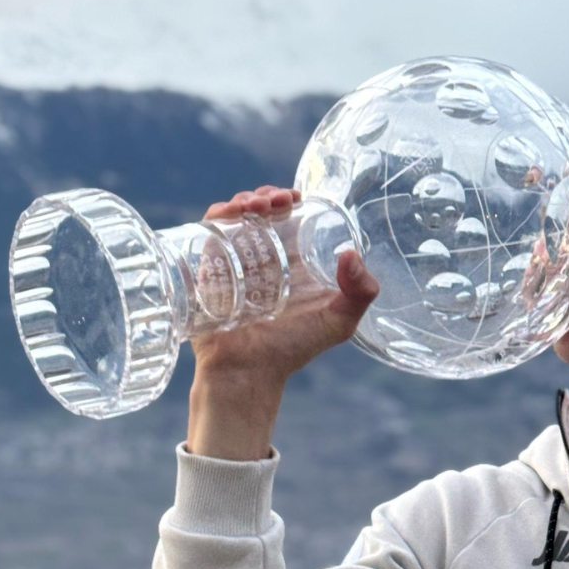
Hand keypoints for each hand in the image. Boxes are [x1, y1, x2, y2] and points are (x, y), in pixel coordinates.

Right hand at [186, 186, 378, 458]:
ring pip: (235, 217)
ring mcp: (234, 262)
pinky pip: (208, 232)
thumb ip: (361, 293)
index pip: (289, 219)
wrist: (248, 372)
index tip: (296, 196)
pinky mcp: (208, 268)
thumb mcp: (339, 322)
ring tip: (257, 205)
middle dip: (266, 196)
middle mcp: (262, 259)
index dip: (290, 200)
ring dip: (245, 200)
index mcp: (292, 264)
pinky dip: (218, 214)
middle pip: (260, 212)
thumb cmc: (293, 348)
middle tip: (276, 200)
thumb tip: (351, 254)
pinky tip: (232, 213)